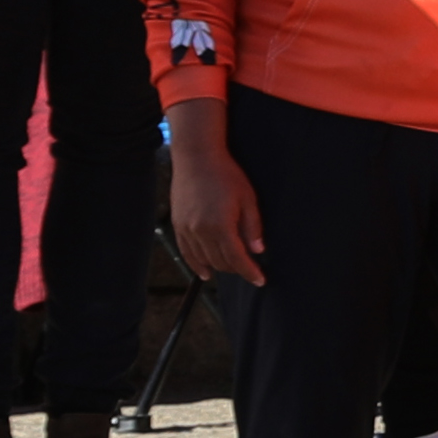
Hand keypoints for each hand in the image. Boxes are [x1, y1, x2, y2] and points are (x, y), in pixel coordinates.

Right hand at [164, 106, 262, 286]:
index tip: (260, 280)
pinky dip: (196, 264)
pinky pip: (186, 252)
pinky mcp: (177, 225)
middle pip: (221, 262)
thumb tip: (257, 251)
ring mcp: (186, 229)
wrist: (197, 157)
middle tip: (250, 268)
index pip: (237, 259)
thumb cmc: (226, 175)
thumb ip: (253, 227)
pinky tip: (205, 273)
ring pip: (204, 260)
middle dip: (237, 269)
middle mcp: (201, 231)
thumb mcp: (248, 198)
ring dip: (219, 267)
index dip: (250, 272)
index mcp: (221, 226)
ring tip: (232, 268)